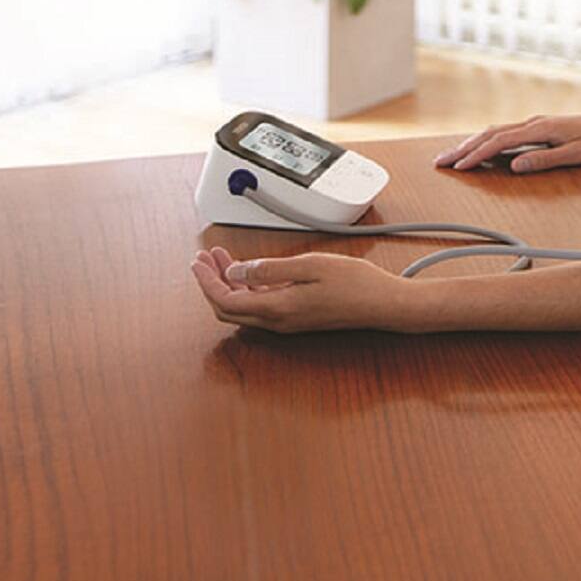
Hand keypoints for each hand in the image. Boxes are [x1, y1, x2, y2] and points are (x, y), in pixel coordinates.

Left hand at [190, 247, 409, 332]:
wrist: (383, 304)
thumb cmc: (354, 283)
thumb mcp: (309, 265)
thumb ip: (269, 270)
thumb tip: (236, 272)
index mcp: (277, 308)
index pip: (226, 301)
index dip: (206, 282)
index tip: (198, 261)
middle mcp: (278, 321)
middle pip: (229, 309)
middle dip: (212, 283)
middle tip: (205, 257)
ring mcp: (287, 322)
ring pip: (243, 308)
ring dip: (228, 284)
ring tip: (221, 259)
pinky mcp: (296, 318)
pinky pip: (259, 307)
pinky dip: (246, 288)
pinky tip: (249, 271)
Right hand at [433, 112, 580, 173]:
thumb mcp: (575, 155)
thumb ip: (544, 160)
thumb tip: (515, 166)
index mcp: (539, 128)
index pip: (499, 142)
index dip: (476, 155)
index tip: (458, 167)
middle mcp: (532, 122)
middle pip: (489, 134)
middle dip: (463, 148)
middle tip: (440, 162)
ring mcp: (534, 123)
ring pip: (494, 132)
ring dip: (471, 143)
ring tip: (452, 156)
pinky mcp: (538, 128)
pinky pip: (505, 133)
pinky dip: (486, 141)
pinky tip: (479, 149)